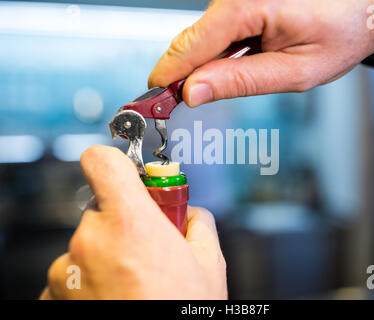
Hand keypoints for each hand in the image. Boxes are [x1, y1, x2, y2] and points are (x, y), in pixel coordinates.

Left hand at [40, 146, 226, 299]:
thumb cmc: (183, 311)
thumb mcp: (210, 264)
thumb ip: (197, 223)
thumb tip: (189, 213)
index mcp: (129, 221)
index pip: (102, 161)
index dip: (114, 161)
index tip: (126, 172)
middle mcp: (90, 240)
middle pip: (101, 208)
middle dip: (123, 222)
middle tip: (147, 247)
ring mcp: (67, 270)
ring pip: (87, 244)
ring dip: (106, 255)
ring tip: (134, 282)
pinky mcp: (55, 295)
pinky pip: (74, 273)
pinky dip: (91, 281)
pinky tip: (116, 298)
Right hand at [148, 0, 373, 106]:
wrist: (368, 6)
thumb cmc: (343, 32)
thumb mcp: (295, 71)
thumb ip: (241, 81)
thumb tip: (194, 91)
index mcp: (249, 4)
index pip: (192, 44)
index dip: (168, 75)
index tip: (151, 100)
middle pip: (192, 40)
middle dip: (185, 74)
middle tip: (181, 103)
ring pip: (204, 36)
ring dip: (209, 64)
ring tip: (239, 81)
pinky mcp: (244, 1)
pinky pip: (220, 29)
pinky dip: (223, 52)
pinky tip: (247, 60)